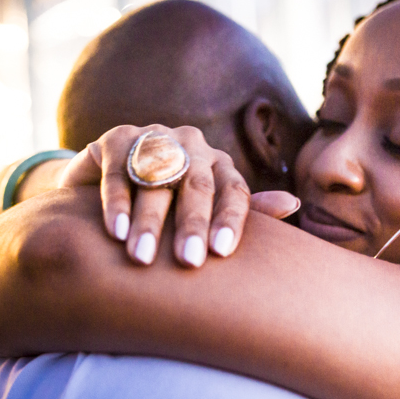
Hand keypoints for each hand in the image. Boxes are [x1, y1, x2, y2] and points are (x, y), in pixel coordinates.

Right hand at [57, 125, 298, 266]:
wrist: (106, 182)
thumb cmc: (167, 205)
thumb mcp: (204, 209)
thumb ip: (244, 210)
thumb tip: (293, 205)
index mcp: (219, 164)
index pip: (233, 190)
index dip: (230, 220)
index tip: (221, 253)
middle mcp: (191, 145)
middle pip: (197, 185)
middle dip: (192, 225)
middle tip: (190, 261)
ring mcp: (154, 137)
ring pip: (155, 180)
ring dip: (149, 220)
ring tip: (142, 258)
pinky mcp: (116, 138)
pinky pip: (119, 171)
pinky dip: (117, 203)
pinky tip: (116, 233)